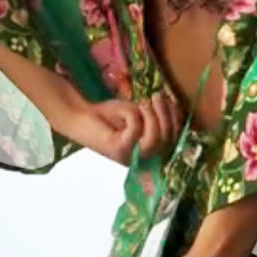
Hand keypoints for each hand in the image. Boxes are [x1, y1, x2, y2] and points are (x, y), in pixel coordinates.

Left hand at [63, 91, 184, 164]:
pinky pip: (136, 130)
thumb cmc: (108, 116)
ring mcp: (129, 156)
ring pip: (153, 140)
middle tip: (158, 97)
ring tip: (145, 102)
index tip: (174, 104)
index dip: (176, 123)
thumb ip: (155, 115)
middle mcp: (140, 159)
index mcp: (147, 153)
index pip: (171, 143)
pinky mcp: (118, 149)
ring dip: (153, 117)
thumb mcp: (138, 114)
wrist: (80, 116)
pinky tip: (129, 109)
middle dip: (166, 117)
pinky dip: (134, 115)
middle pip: (165, 142)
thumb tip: (176, 109)